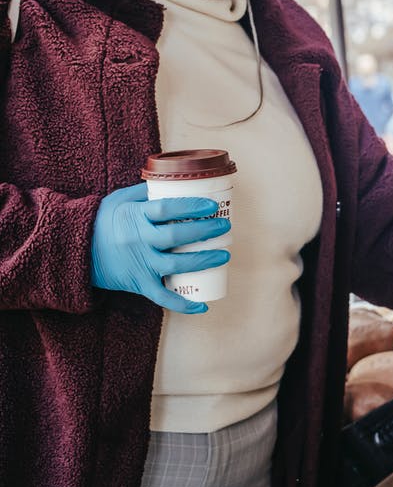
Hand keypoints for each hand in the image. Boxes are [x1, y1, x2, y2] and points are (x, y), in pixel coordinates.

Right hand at [90, 183, 230, 313]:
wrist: (73, 251)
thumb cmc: (102, 221)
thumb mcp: (119, 200)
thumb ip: (146, 191)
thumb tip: (175, 180)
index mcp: (134, 216)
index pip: (166, 208)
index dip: (191, 206)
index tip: (211, 206)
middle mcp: (138, 240)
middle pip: (176, 236)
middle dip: (205, 231)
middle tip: (224, 227)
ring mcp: (139, 263)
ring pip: (176, 264)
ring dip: (204, 260)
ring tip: (224, 254)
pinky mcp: (138, 283)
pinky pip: (162, 296)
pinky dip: (183, 304)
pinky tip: (202, 306)